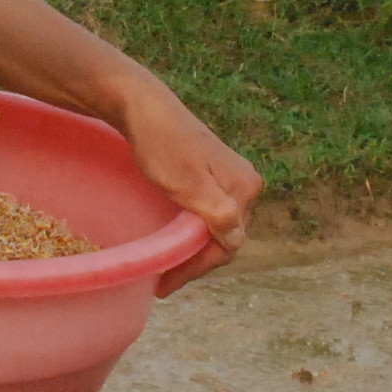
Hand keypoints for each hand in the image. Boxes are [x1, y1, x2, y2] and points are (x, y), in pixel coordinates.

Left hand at [106, 75, 260, 295]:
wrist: (144, 107)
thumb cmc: (162, 146)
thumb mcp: (188, 185)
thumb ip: (217, 214)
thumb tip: (236, 241)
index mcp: (245, 188)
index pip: (228, 245)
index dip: (196, 268)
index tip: (166, 284)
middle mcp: (246, 182)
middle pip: (225, 236)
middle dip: (196, 261)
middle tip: (164, 279)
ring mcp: (231, 176)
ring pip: (217, 225)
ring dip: (194, 247)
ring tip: (168, 265)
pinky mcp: (214, 172)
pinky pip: (210, 210)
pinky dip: (193, 229)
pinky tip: (176, 237)